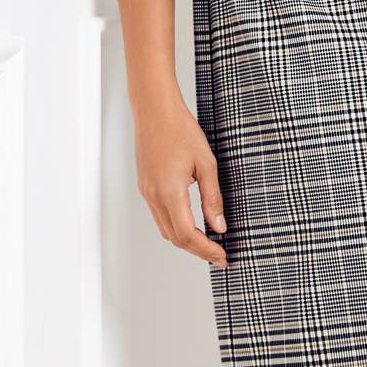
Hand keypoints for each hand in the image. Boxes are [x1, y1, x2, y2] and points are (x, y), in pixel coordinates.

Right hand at [134, 95, 227, 267]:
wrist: (155, 110)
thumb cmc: (181, 130)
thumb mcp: (206, 164)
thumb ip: (212, 199)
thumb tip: (219, 226)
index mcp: (170, 192)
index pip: (186, 235)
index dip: (206, 250)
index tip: (222, 256)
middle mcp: (153, 196)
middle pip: (174, 238)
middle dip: (197, 250)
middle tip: (219, 255)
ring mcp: (146, 192)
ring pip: (165, 229)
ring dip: (185, 240)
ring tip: (208, 242)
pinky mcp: (145, 186)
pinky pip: (159, 216)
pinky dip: (175, 226)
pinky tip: (191, 224)